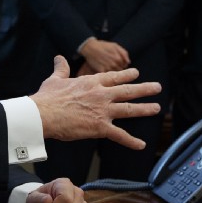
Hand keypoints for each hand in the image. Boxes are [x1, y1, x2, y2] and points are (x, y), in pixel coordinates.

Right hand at [30, 56, 160, 147]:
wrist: (44, 114)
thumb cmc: (48, 97)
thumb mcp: (55, 79)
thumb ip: (61, 68)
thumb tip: (59, 57)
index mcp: (91, 82)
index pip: (113, 77)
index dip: (126, 75)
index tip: (136, 73)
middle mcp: (101, 94)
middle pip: (127, 91)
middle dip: (144, 89)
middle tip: (157, 87)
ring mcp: (102, 111)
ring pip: (129, 109)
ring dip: (144, 109)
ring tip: (157, 108)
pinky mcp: (100, 127)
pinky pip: (119, 135)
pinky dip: (131, 141)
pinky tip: (141, 144)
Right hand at [79, 38, 129, 74]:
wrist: (90, 47)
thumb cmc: (103, 46)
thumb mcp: (115, 46)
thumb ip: (124, 54)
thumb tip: (128, 62)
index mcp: (119, 59)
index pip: (125, 66)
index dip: (121, 64)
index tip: (117, 62)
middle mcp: (114, 64)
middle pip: (120, 71)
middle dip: (117, 68)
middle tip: (111, 64)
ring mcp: (108, 68)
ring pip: (114, 74)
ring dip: (112, 71)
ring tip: (107, 66)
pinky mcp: (101, 71)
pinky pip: (107, 76)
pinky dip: (106, 74)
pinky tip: (103, 70)